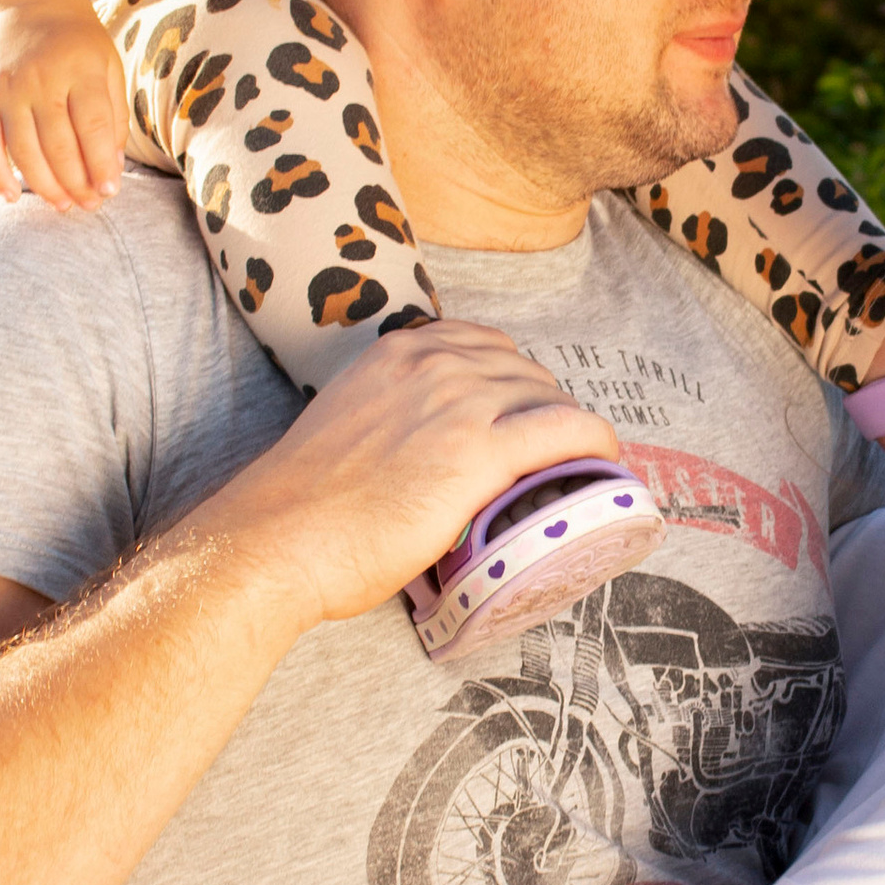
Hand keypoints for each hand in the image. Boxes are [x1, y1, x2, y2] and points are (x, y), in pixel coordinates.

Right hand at [0, 0, 130, 208]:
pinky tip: (12, 197)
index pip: (92, 127)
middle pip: (58, 146)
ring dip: (44, 187)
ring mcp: (6, 89)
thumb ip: (113, 116)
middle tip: (90, 205)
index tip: (110, 192)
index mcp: (79, 68)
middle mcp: (39, 79)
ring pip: (23, 152)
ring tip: (64, 206)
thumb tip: (109, 169)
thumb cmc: (78, 42)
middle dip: (76, 184)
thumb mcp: (108, 65)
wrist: (28, 1)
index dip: (101, 166)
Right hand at [228, 317, 626, 631]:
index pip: (484, 345)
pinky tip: (605, 459)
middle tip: (552, 450)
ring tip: (578, 463)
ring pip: (549, 399)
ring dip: (570, 429)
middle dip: (544, 407)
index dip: (514, 380)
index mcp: (397, 353)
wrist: (279, 538)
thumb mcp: (346, 424)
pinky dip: (594, 442)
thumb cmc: (304, 504)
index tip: (522, 410)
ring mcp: (459, 404)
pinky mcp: (478, 454)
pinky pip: (565, 432)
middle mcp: (433, 364)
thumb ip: (387, 416)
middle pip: (524, 371)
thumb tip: (415, 447)